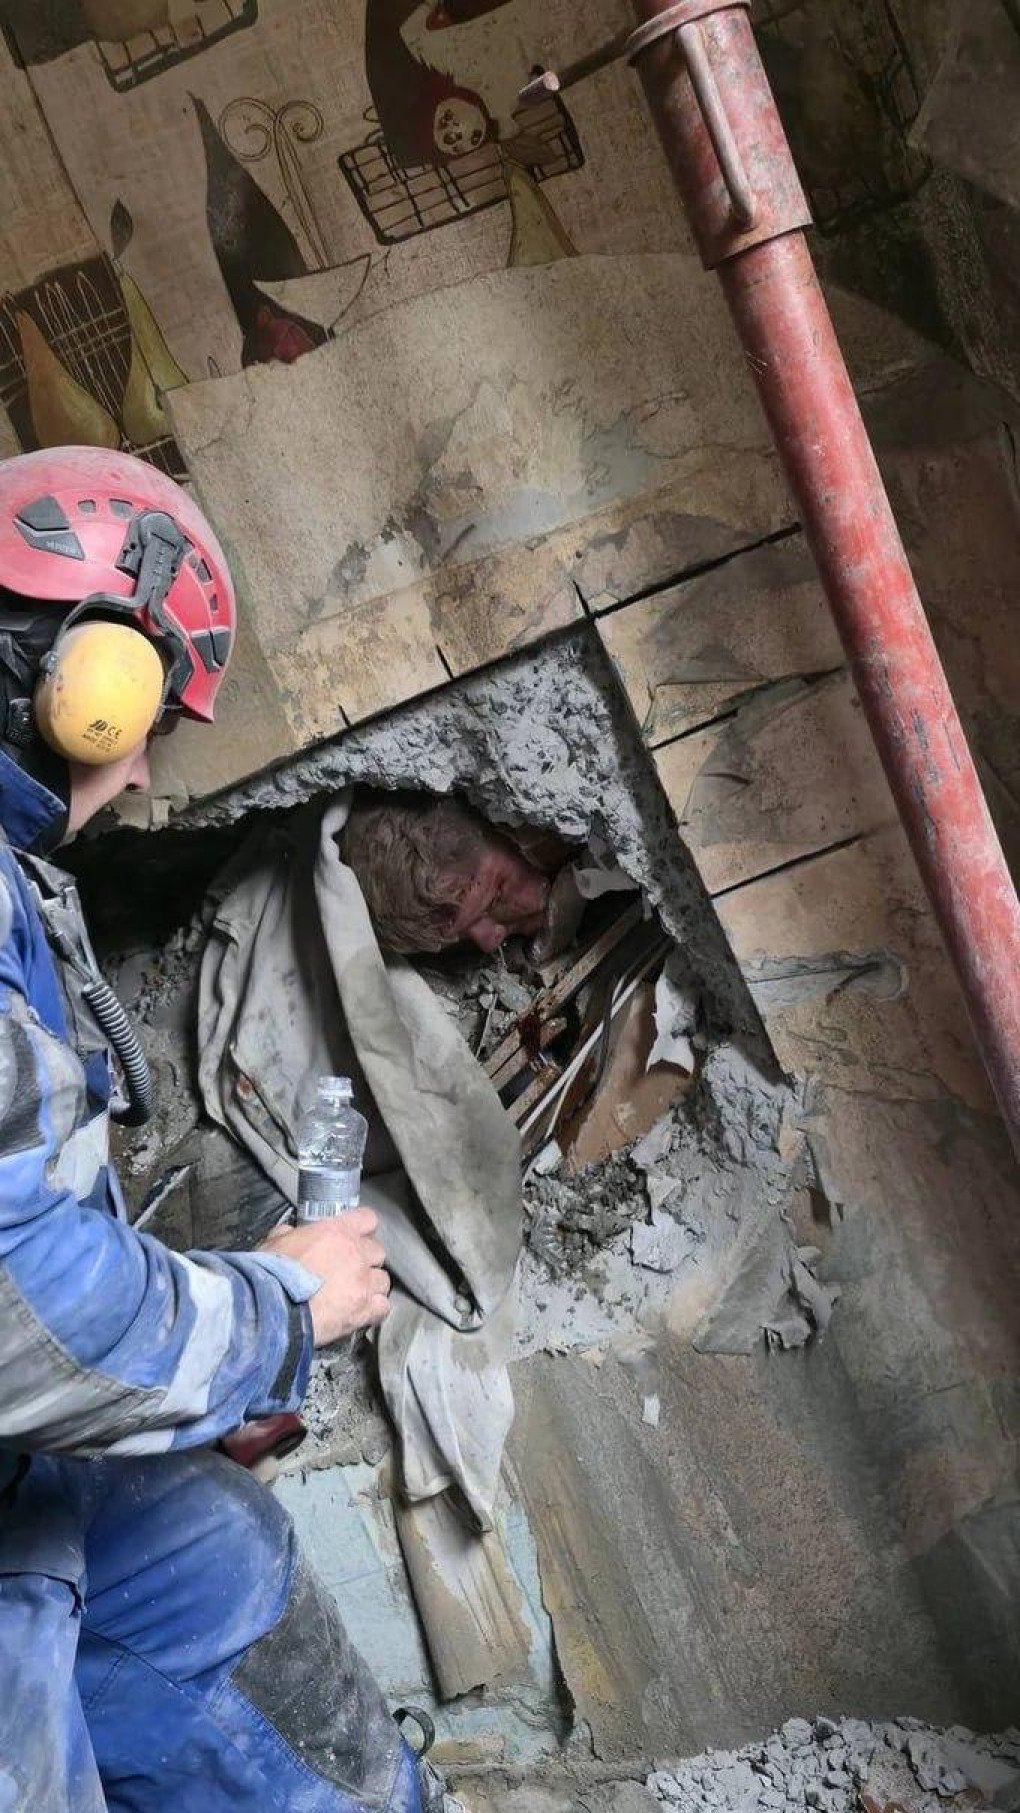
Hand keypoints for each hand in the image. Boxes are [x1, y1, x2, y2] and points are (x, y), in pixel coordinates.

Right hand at [259, 1208, 391, 1345]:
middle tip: (349, 1269)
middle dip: (366, 1259)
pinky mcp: (364, 1310)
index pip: (368, 1218)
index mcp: (337, 1231)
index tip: (355, 1236)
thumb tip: (292, 1234)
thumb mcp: (275, 1242)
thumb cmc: (271, 1273)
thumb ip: (290, 1234)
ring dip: (371, 1285)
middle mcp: (357, 1253)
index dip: (362, 1227)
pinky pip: (383, 1307)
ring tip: (355, 1294)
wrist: (273, 1308)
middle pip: (378, 1251)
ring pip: (383, 1280)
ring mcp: (363, 1283)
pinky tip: (362, 1312)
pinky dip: (375, 1309)